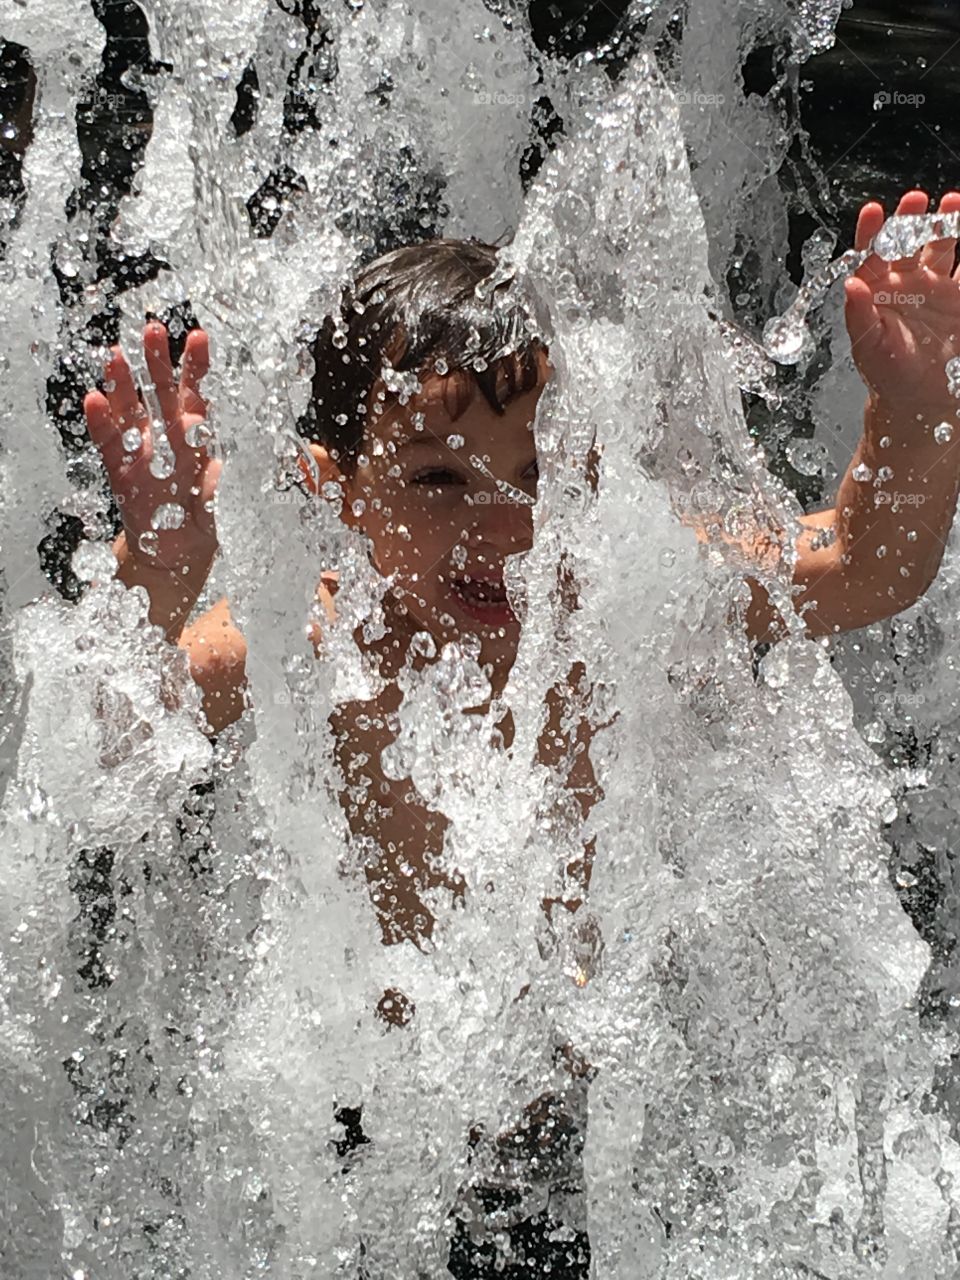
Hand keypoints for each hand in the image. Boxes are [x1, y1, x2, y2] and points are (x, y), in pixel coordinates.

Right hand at [84, 321, 219, 575]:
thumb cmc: (207, 521)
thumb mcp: (227, 502)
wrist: (180, 555)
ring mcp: (142, 453)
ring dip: (122, 384)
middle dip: (155, 361)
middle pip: (159, 392)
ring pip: (129, 411)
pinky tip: (94, 399)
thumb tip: (232, 470)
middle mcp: (167, 438)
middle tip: (152, 329)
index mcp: (196, 438)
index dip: (196, 367)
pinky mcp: (122, 474)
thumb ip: (226, 485)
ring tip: (115, 355)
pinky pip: (109, 445)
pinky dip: (101, 423)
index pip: (197, 394)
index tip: (199, 337)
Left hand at [845, 189, 959, 407]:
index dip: (871, 233)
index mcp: (877, 291)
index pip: (870, 256)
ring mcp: (935, 286)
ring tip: (952, 201)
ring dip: (945, 224)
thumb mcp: (870, 346)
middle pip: (906, 243)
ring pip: (940, 247)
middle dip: (909, 219)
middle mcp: (905, 282)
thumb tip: (850, 284)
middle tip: (914, 199)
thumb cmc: (888, 373)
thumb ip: (859, 315)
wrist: (922, 397)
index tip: (873, 211)